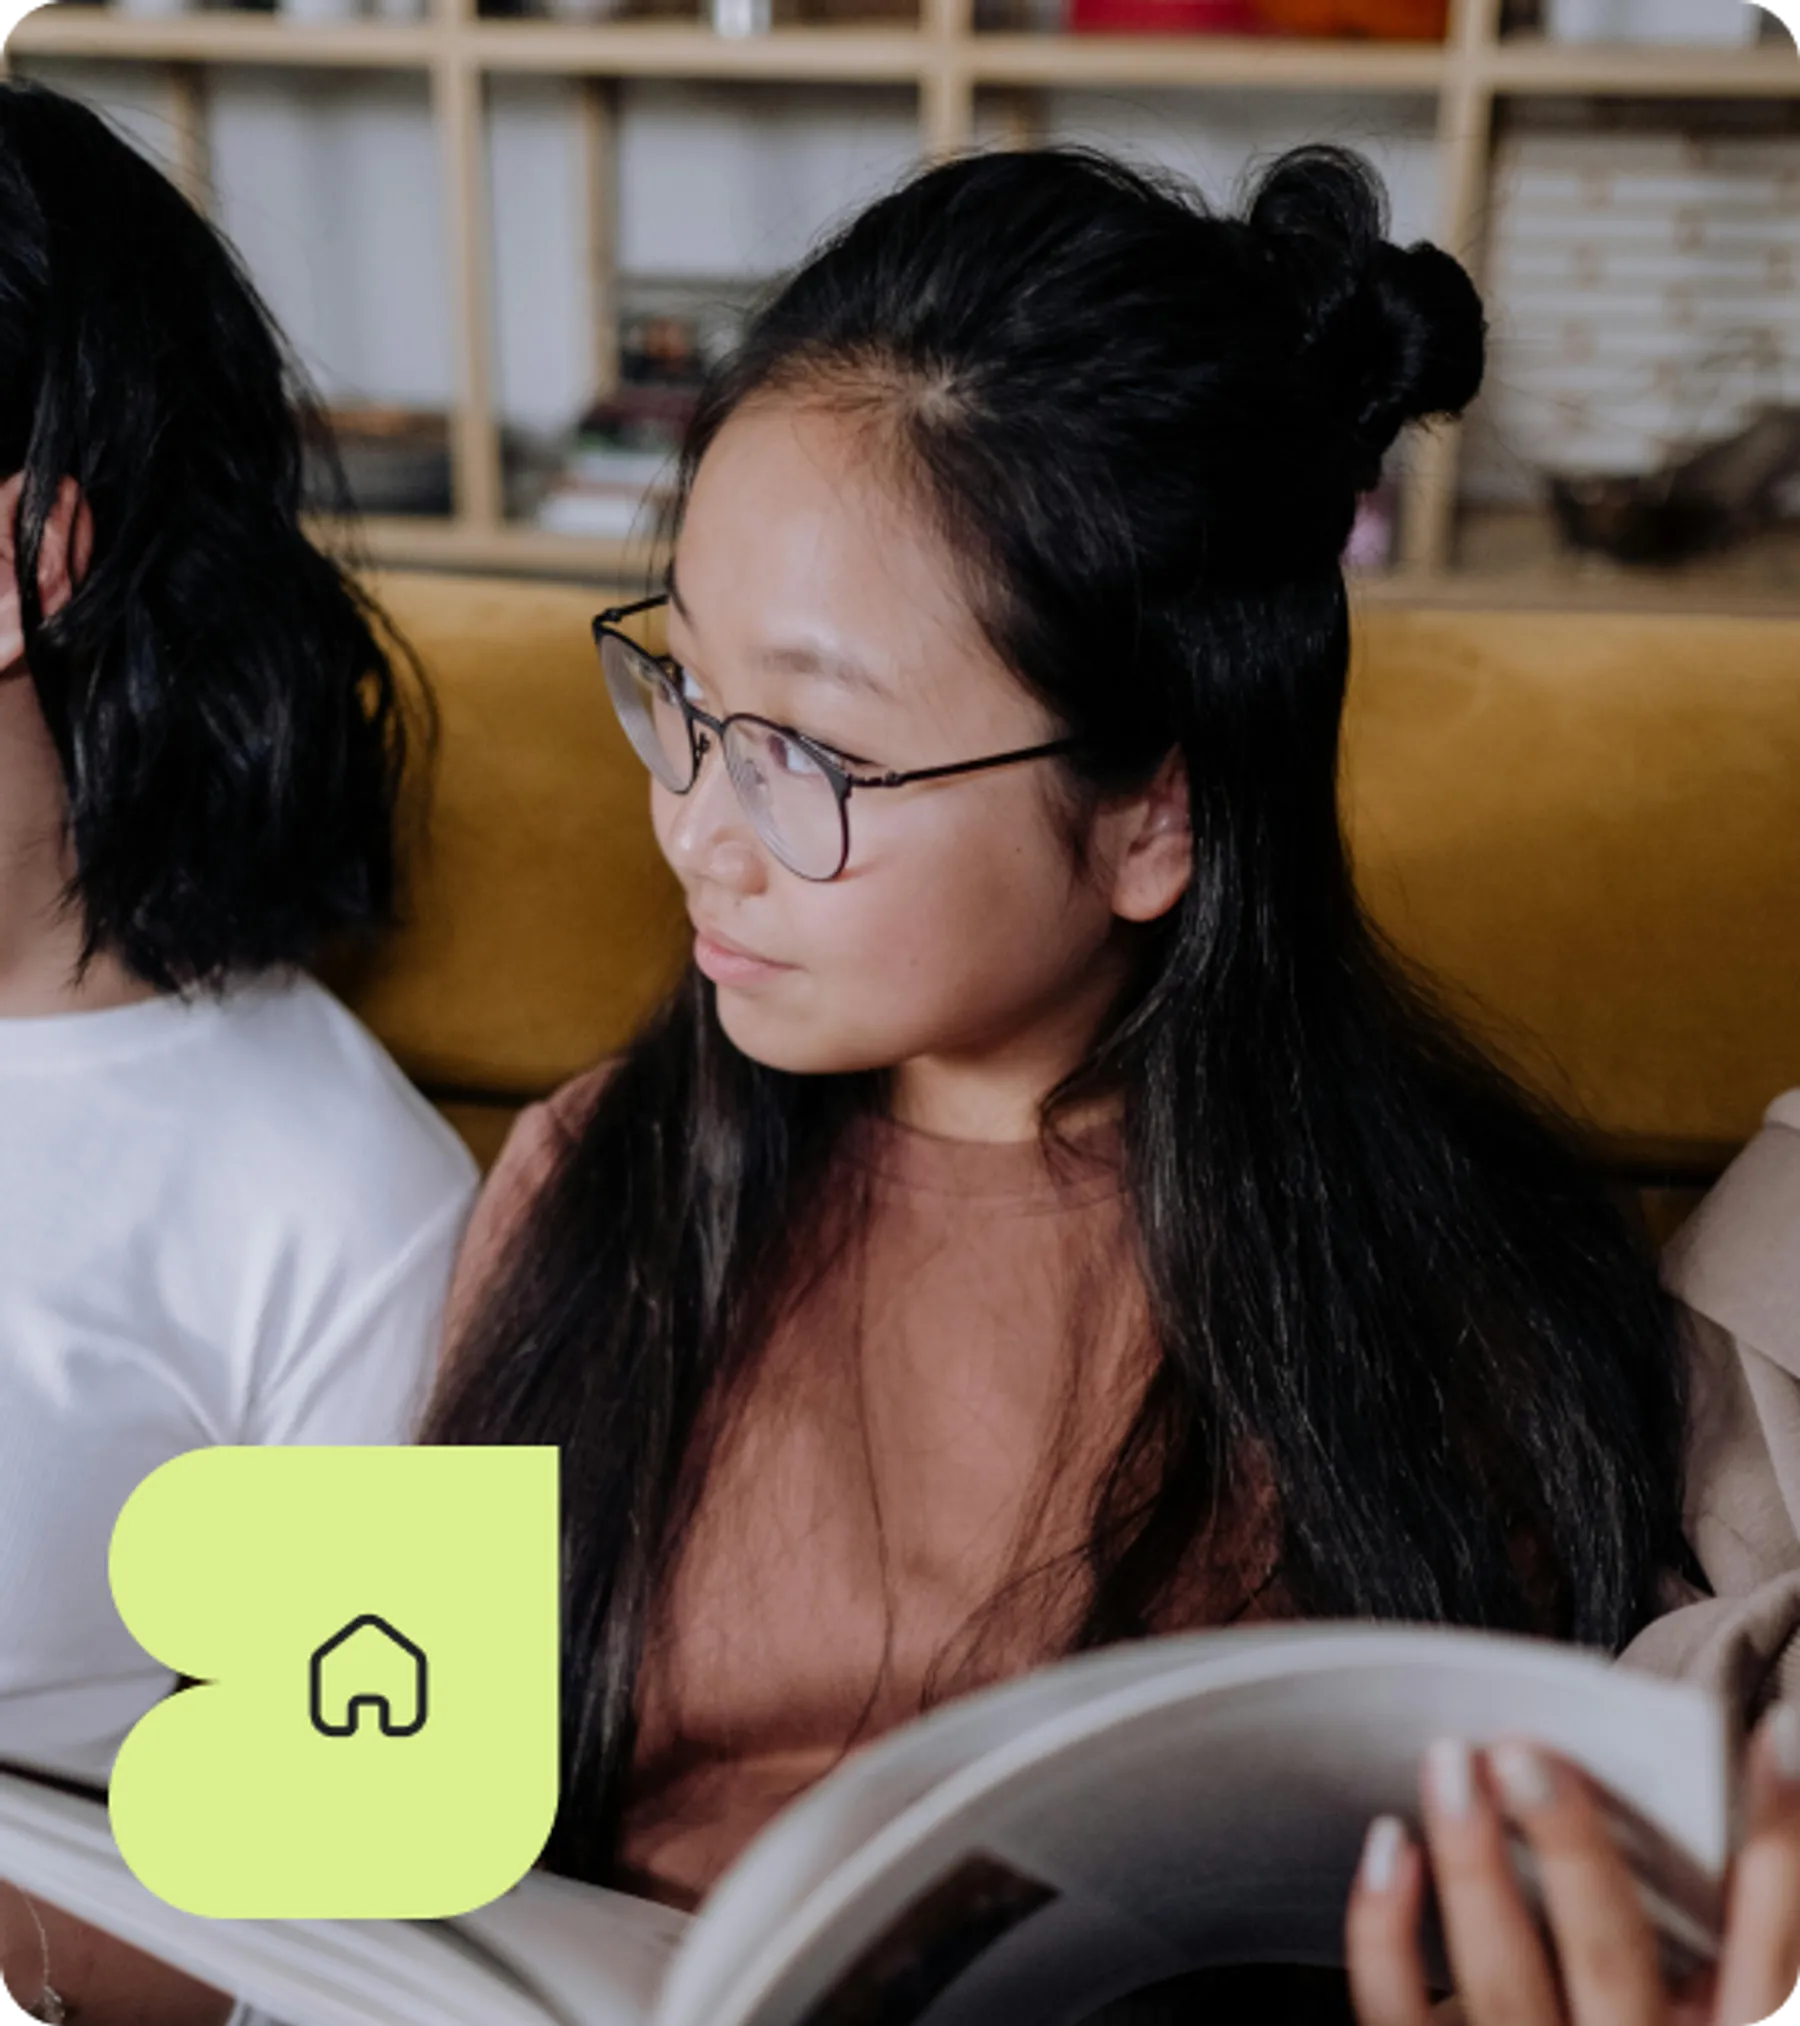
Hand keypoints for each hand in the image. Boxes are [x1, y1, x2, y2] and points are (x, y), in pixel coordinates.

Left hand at [1344, 1709, 1799, 2025]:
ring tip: (1451, 1761)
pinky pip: (1401, 2014)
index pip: (1773, 1955)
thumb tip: (1697, 1792)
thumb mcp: (1703, 2000)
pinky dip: (1385, 1931)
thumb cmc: (1625, 2018)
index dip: (1782, 1852)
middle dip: (1572, 1853)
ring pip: (1503, 1984)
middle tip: (1528, 1753)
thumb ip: (1710, 1934)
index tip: (1775, 1738)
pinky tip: (1391, 1842)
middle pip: (1611, 1962)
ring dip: (1472, 1866)